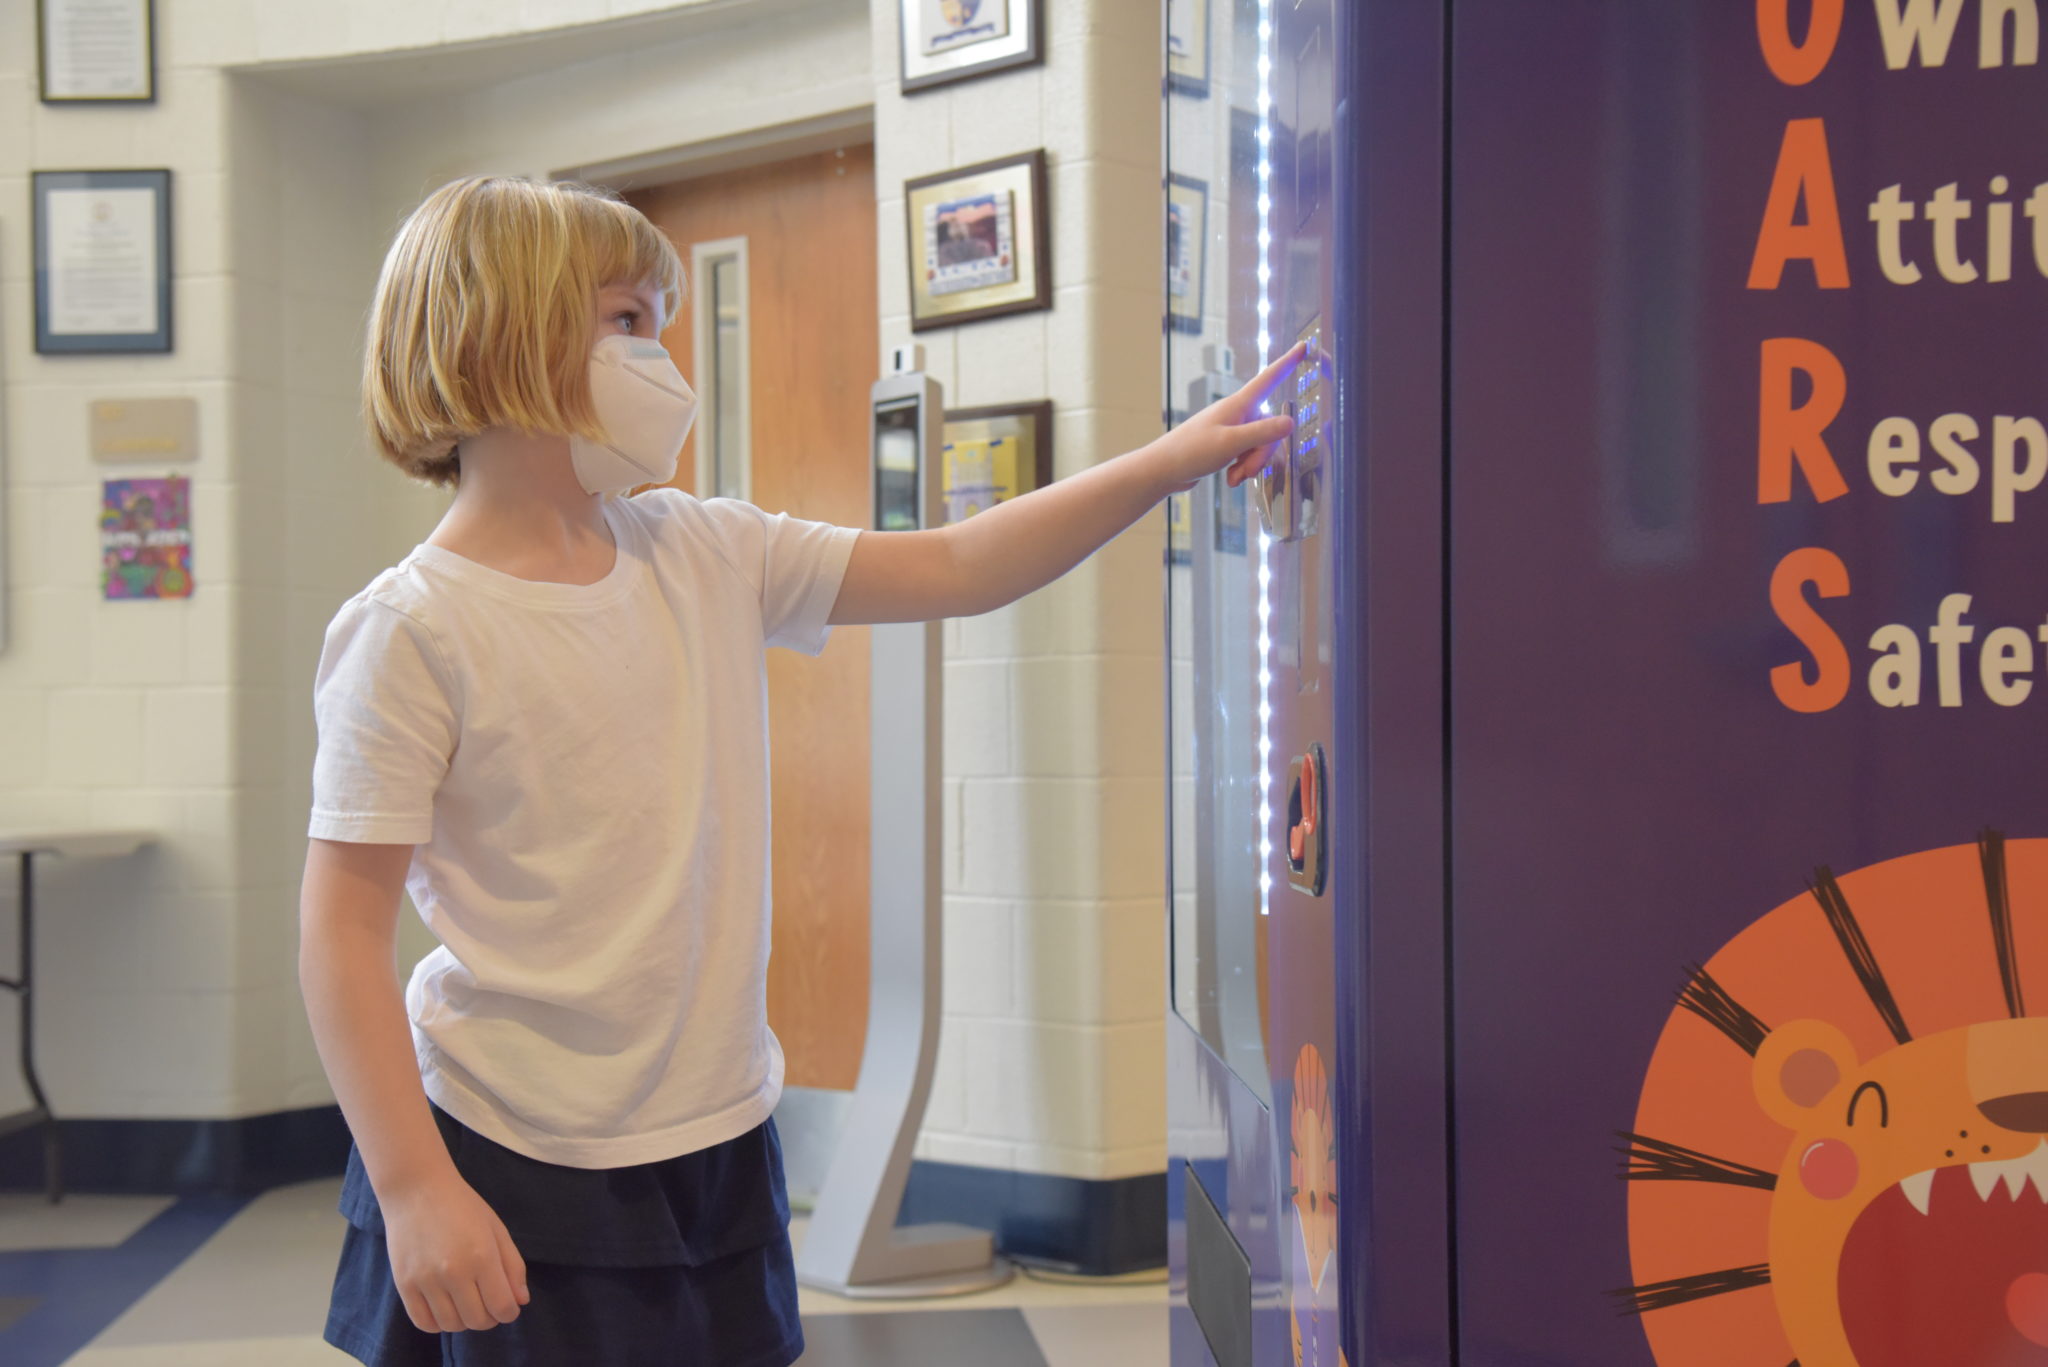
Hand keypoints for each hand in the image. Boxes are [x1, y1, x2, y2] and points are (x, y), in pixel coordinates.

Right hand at [381, 1173, 529, 1333]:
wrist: (417, 1190)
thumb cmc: (463, 1206)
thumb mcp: (497, 1229)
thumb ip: (513, 1267)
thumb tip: (521, 1302)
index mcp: (482, 1256)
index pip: (502, 1307)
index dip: (510, 1312)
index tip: (508, 1306)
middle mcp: (453, 1272)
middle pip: (478, 1321)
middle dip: (490, 1318)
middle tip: (488, 1303)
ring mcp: (425, 1280)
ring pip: (451, 1325)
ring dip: (464, 1321)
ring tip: (466, 1302)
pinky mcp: (404, 1284)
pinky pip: (424, 1322)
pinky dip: (438, 1323)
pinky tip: (445, 1307)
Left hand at [1151, 341, 1307, 493]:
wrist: (1162, 470)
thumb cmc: (1191, 452)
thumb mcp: (1230, 443)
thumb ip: (1262, 434)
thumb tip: (1291, 423)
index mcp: (1238, 405)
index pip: (1269, 378)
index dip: (1288, 362)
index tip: (1304, 345)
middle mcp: (1237, 413)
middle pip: (1270, 428)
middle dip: (1263, 454)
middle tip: (1246, 471)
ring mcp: (1232, 429)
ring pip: (1260, 445)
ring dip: (1252, 464)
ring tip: (1234, 477)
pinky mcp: (1227, 445)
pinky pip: (1248, 455)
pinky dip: (1242, 468)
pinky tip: (1230, 478)